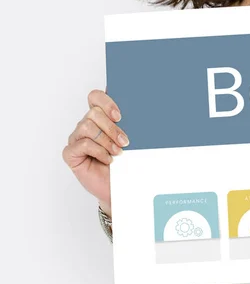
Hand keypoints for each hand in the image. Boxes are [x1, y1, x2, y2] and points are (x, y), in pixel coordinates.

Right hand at [62, 89, 128, 217]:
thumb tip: (144, 110)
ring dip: (106, 140)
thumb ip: (131, 125)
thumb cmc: (125, 162)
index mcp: (100, 117)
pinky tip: (108, 160)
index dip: (106, 102)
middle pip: (93, 113)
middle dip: (112, 128)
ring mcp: (77, 139)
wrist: (120, 186)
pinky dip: (99, 152)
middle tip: (125, 142)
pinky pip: (82, 144)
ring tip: (117, 152)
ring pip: (87, 126)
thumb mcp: (133, 141)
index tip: (120, 116)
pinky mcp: (71, 153)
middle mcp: (86, 125)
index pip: (95, 97)